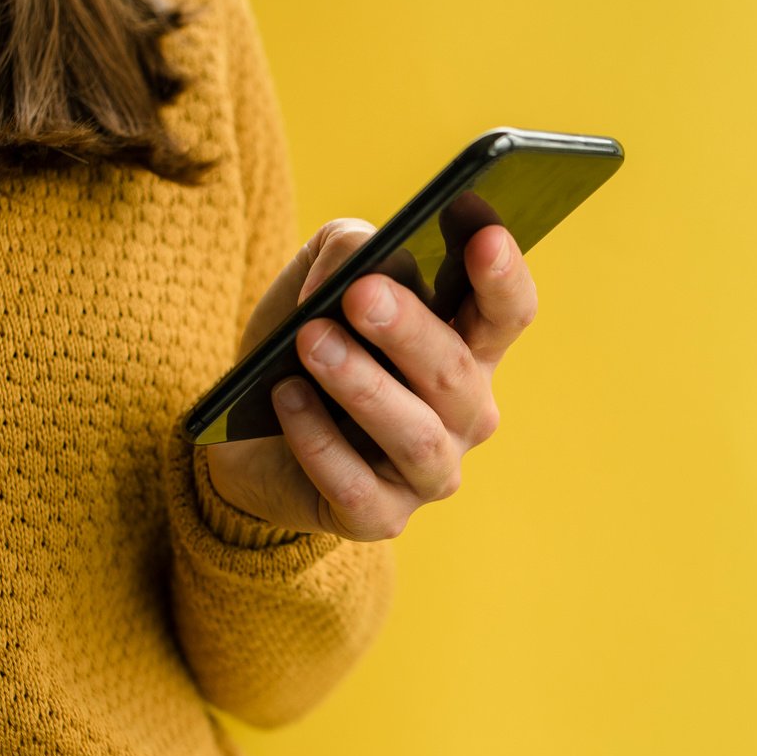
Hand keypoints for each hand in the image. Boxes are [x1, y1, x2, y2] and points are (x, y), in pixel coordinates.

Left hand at [202, 218, 536, 539]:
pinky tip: (287, 400)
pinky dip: (319, 443)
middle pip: (458, 373)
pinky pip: (357, 486)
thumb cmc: (306, 343)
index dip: (503, 277)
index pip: (507, 313)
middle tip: (361, 295)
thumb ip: (346, 250)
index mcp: (468, 349)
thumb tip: (349, 272)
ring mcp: (428, 473)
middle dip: (411, 332)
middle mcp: (464, 415)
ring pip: (415, 435)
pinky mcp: (379, 517)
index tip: (484, 238)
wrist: (248, 432)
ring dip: (364, 386)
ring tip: (311, 342)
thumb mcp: (321, 276)